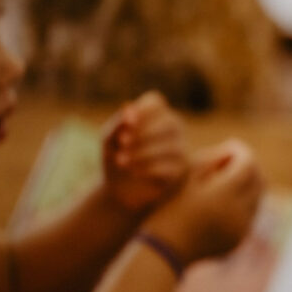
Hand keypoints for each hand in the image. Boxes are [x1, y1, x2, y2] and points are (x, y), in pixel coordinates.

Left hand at [102, 91, 188, 212]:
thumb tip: (129, 107)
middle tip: (122, 144)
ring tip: (121, 162)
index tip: (126, 125)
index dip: (142, 111)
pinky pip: (169, 166)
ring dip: (142, 153)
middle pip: (168, 122)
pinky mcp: (181, 171)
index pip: (155, 102)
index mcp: (155, 116)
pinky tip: (133, 171)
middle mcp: (174, 129)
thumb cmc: (116, 157)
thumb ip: (118, 123)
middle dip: (143, 133)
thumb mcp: (110, 140)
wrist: (119, 189)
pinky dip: (148, 168)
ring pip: (170, 147)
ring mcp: (181, 150)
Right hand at [141, 139, 262, 264]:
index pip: (248, 164)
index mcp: (223, 194)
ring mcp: (241, 228)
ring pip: (258, 197)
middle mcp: (238, 212)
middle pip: (259, 180)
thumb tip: (234, 150)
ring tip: (229, 176)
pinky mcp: (239, 239)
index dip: (242, 151)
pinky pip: (250, 214)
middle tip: (234, 159)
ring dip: (248, 184)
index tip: (231, 145)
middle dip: (249, 166)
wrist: (163, 250)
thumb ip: (211, 159)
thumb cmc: (168, 208)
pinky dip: (244, 202)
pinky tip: (227, 197)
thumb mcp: (185, 178)